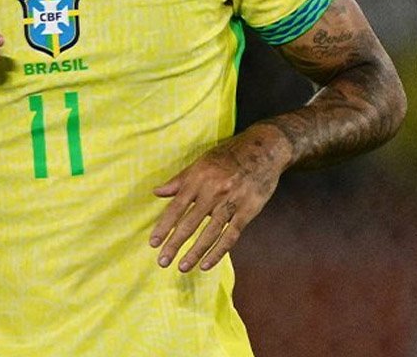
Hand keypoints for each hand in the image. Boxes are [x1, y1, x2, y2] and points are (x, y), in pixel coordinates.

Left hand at [149, 125, 289, 271]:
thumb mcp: (200, 162)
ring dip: (195, 252)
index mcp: (198, 179)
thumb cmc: (228, 155)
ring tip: (182, 267)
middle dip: (175, 244)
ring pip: (210, 233)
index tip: (153, 242)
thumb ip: (179, 180)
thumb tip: (157, 192)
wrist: (263, 150)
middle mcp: (213, 191)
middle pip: (190, 223)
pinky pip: (231, 235)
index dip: (164, 226)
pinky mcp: (248, 211)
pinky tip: (207, 264)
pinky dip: (218, 251)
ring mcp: (231, 202)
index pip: (176, 207)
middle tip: (162, 261)